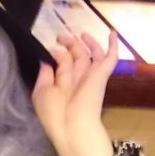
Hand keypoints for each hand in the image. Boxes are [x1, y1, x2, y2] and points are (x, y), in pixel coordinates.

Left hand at [32, 32, 117, 155]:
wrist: (71, 123)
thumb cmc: (53, 111)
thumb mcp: (41, 91)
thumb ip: (44, 75)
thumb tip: (45, 60)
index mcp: (62, 84)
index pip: (62, 65)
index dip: (56, 54)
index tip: (50, 47)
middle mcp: (77, 79)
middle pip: (75, 57)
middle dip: (69, 45)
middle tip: (61, 36)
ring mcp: (90, 76)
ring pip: (91, 55)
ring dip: (85, 43)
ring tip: (79, 34)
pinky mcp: (101, 75)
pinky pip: (110, 58)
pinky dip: (113, 45)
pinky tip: (111, 32)